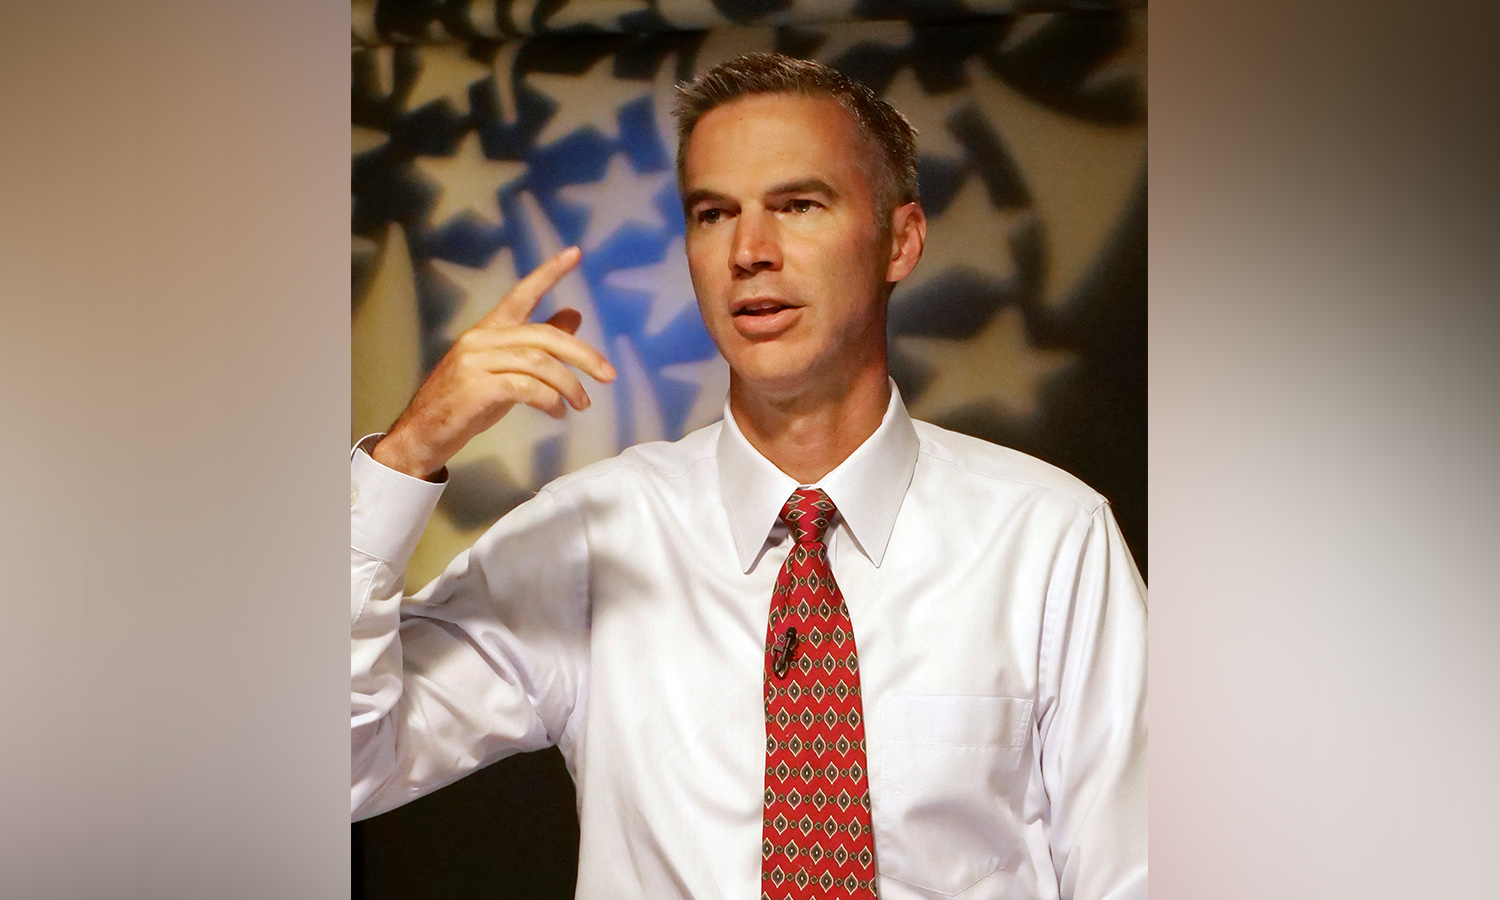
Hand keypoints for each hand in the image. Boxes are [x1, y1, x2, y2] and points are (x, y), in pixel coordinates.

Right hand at [372, 246, 615, 479]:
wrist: (424, 432)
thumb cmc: (468, 400)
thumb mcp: (506, 367)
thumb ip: (536, 344)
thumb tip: (574, 317)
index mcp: (489, 328)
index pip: (522, 293)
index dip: (549, 273)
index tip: (575, 253)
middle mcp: (482, 338)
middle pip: (545, 335)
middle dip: (583, 355)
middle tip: (608, 375)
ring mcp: (477, 361)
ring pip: (539, 363)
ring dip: (569, 385)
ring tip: (582, 404)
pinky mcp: (478, 388)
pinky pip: (526, 388)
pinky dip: (549, 400)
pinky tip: (558, 412)